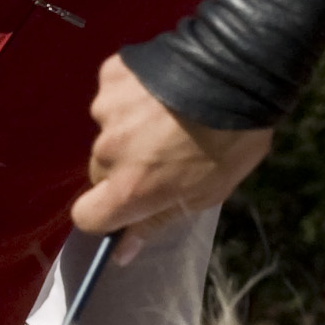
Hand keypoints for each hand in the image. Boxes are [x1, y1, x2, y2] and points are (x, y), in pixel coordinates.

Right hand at [70, 54, 270, 252]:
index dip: (105, 214)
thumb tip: (121, 252)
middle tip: (163, 149)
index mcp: (129, 189)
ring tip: (170, 110)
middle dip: (124, 165)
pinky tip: (162, 85)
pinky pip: (114, 93)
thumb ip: (156, 220)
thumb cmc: (230, 142)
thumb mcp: (205, 194)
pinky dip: (132, 92)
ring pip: (108, 129)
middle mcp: (107, 152)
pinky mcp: (111, 74)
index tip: (127, 204)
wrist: (237, 72)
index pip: (87, 216)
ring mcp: (106, 110)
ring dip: (130, 125)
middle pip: (100, 170)